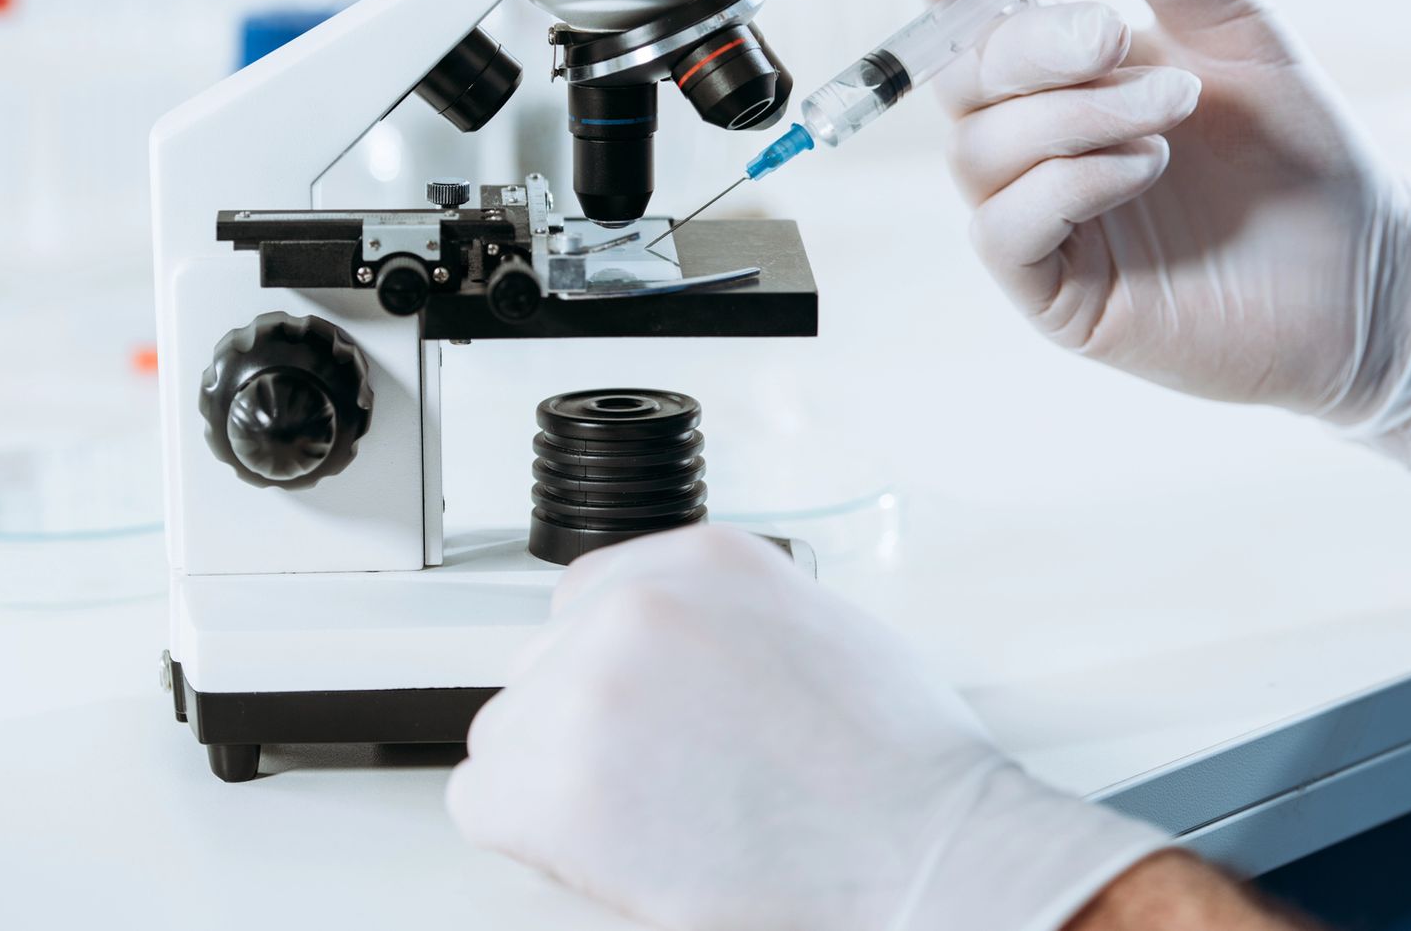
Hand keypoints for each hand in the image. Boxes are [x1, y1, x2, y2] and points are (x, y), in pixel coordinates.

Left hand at [448, 526, 1166, 930]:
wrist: (929, 848)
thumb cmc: (901, 763)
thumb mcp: (814, 625)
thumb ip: (721, 622)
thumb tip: (672, 660)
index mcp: (701, 560)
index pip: (589, 598)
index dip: (614, 673)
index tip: (641, 717)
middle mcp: (635, 606)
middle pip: (544, 666)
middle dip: (588, 728)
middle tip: (662, 785)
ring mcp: (591, 688)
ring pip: (508, 734)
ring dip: (557, 781)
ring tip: (651, 821)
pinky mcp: (560, 782)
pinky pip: (482, 800)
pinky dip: (531, 836)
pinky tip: (608, 850)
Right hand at [920, 0, 1410, 478]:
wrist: (1360, 269)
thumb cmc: (1300, 152)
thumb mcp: (1242, 33)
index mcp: (1065, 74)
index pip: (972, 22)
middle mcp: (1034, 144)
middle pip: (964, 78)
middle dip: (1032, 46)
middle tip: (1116, 36)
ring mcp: (1038, 220)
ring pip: (979, 151)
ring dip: (1072, 116)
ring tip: (1173, 114)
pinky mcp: (1052, 294)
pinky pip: (1004, 230)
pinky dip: (1066, 184)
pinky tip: (1143, 167)